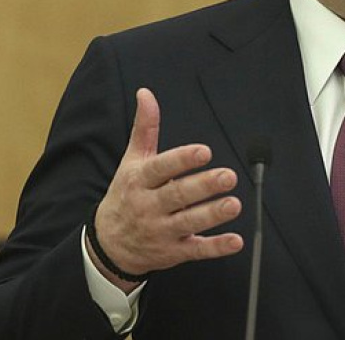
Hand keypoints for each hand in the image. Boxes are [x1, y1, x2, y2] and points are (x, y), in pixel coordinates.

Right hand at [90, 88, 243, 290]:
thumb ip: (145, 128)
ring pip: (188, 223)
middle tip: (229, 176)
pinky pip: (195, 250)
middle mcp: (149, 206)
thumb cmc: (126, 194)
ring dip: (212, 215)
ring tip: (234, 204)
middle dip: (204, 186)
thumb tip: (146, 93)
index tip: (205, 152)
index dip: (182, 160)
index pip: (161, 168)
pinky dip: (216, 248)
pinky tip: (235, 241)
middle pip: (178, 195)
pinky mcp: (173, 251)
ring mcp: (161, 231)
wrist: (108, 244)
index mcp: (140, 180)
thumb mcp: (132, 160)